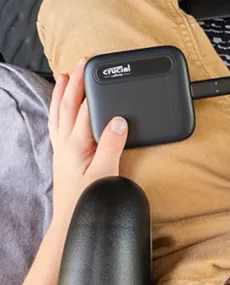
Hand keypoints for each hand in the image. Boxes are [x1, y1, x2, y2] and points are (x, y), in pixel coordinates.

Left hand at [48, 58, 128, 231]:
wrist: (70, 221)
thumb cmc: (88, 200)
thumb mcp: (105, 172)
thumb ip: (111, 145)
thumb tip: (117, 120)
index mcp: (75, 145)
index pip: (84, 110)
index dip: (91, 89)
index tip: (97, 71)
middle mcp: (64, 144)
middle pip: (67, 106)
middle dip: (74, 83)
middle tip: (81, 64)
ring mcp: (61, 150)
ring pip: (58, 114)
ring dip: (62, 94)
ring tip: (65, 77)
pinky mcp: (62, 157)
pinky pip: (57, 126)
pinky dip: (59, 112)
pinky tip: (62, 111)